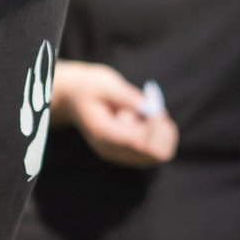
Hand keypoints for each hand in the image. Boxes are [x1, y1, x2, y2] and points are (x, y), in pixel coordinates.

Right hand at [50, 60, 177, 168]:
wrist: (75, 98)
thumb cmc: (89, 87)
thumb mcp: (104, 83)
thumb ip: (125, 96)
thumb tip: (148, 106)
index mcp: (102, 133)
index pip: (137, 141)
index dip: (153, 124)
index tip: (151, 105)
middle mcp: (112, 150)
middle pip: (153, 154)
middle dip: (161, 130)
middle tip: (153, 109)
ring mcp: (121, 155)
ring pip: (159, 156)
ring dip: (164, 133)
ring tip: (150, 112)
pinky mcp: (129, 154)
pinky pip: (157, 153)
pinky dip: (163, 136)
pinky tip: (152, 118)